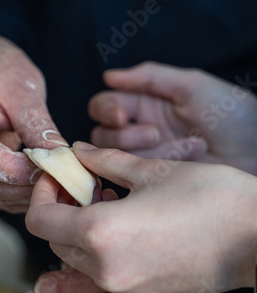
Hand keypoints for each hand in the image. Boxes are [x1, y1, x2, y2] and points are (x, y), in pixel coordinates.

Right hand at [0, 30, 65, 211]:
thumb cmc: (0, 74)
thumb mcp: (24, 91)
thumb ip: (37, 124)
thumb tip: (57, 156)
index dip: (11, 168)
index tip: (43, 169)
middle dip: (22, 186)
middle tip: (58, 181)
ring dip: (21, 196)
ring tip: (52, 186)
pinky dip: (15, 196)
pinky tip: (37, 189)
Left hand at [26, 142, 256, 292]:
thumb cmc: (212, 199)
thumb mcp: (152, 170)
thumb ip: (104, 161)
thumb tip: (78, 152)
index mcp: (101, 233)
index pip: (39, 220)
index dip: (40, 194)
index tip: (54, 178)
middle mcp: (105, 269)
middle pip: (55, 239)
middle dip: (60, 209)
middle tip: (81, 185)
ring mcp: (123, 288)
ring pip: (77, 257)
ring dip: (80, 228)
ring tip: (107, 200)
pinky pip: (102, 271)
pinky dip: (100, 248)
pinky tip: (124, 223)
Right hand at [90, 62, 256, 173]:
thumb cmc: (231, 113)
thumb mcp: (191, 85)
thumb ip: (149, 77)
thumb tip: (108, 76)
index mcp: (144, 102)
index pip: (103, 105)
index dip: (105, 110)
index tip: (121, 116)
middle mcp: (139, 127)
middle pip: (103, 135)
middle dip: (126, 136)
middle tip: (155, 134)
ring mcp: (147, 153)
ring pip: (120, 156)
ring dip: (151, 151)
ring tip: (188, 144)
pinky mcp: (156, 174)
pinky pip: (140, 171)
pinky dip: (164, 163)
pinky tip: (191, 155)